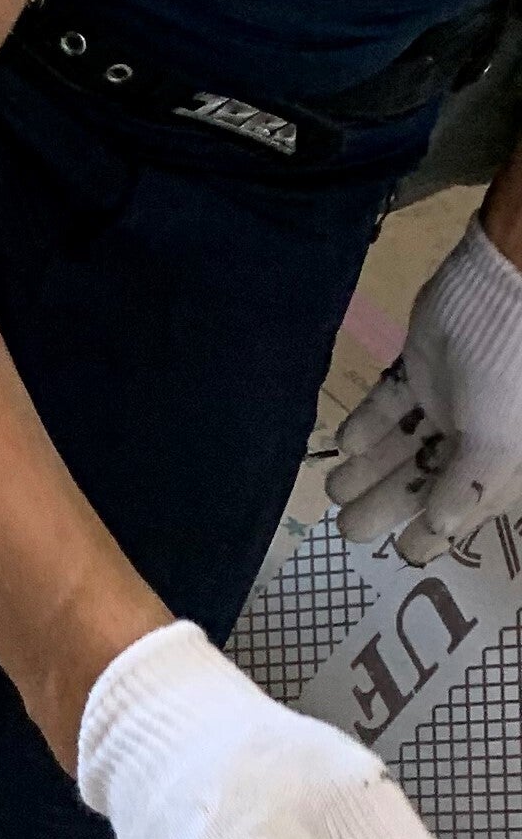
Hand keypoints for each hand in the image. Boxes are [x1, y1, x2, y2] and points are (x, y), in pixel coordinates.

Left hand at [329, 221, 521, 564]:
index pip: (467, 501)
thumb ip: (467, 487)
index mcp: (504, 455)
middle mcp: (476, 431)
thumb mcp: (500, 443)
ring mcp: (447, 400)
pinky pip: (389, 405)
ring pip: (401, 445)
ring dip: (368, 470)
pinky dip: (366, 426)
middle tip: (348, 528)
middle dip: (387, 503)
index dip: (437, 528)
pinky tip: (344, 446)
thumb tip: (440, 529)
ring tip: (335, 492)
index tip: (405, 550)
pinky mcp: (419, 370)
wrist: (504, 288)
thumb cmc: (512, 372)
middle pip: (425, 476)